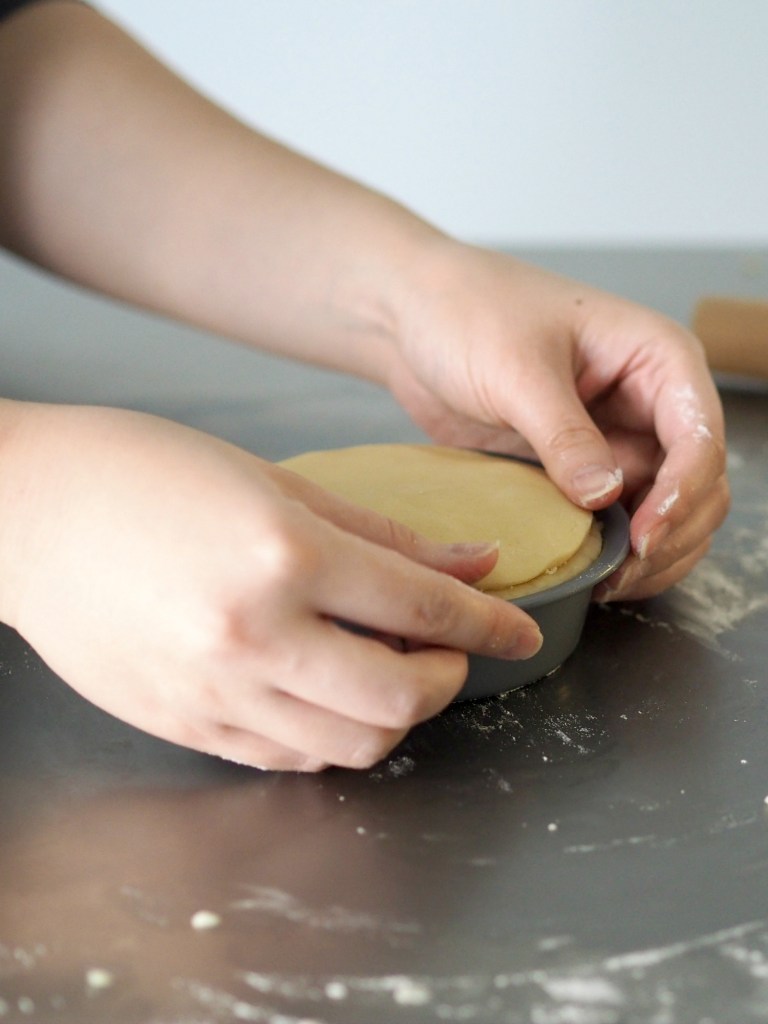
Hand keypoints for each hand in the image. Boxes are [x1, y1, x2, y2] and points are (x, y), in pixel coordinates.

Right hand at [0, 403, 540, 770]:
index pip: (423, 606)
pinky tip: (327, 691)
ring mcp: (212, 691)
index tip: (517, 629)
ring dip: (394, 713)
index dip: (488, 623)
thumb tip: (469, 562)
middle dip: (447, 677)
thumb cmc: (141, 472)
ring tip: (388, 667)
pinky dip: (330, 733)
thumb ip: (381, 535)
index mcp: (281, 556)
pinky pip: (285, 757)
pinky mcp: (183, 725)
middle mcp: (252, 635)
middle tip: (447, 649)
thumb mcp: (274, 483)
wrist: (26, 512)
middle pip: (398, 697)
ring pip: (348, 744)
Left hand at [385, 241, 728, 599]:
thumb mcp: (516, 370)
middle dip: (672, 532)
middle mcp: (648, 401)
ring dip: (649, 552)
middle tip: (621, 573)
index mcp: (655, 357)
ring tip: (605, 581)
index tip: (644, 536)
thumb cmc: (468, 312)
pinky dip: (613, 548)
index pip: (700, 435)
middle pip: (697, 482)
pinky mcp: (581, 468)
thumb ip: (564, 435)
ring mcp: (617, 437)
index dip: (684, 492)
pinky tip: (589, 570)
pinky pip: (616, 516)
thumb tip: (605, 496)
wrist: (413, 321)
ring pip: (665, 509)